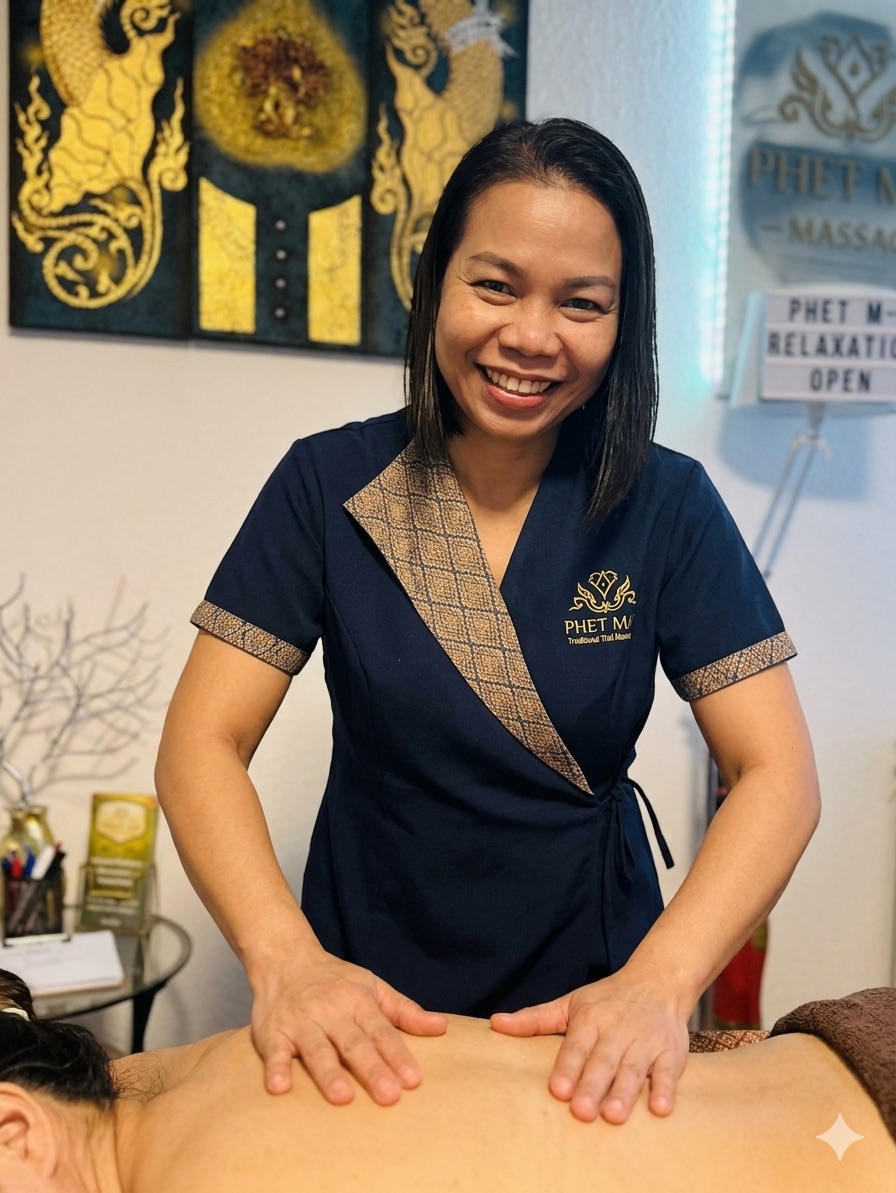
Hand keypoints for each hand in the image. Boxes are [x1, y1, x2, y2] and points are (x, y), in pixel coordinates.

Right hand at [250, 948, 447, 1102]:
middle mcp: (331, 1012)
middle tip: (389, 1096)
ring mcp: (301, 1022)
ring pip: (316, 1049)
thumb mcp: (373, 987)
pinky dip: (275, 1068)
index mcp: (358, 1002)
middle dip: (371, 1069)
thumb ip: (404, 1010)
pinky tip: (279, 1088)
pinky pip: (274, 1051)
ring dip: (328, 1072)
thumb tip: (441, 1027)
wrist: (285, 959)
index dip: (397, 1055)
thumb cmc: (335, 981)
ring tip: (342, 1097)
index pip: (381, 1032)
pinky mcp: (273, 1032)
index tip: (413, 1080)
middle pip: (353, 1043)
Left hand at [490, 968, 688, 1123]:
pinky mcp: (670, 1052)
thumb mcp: (569, 1004)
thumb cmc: (607, 1000)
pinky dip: (665, 1089)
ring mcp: (645, 1042)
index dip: (567, 1068)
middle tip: (582, 1112)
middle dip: (593, 1085)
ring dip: (625, 1092)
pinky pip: (669, 1072)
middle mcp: (617, 1031)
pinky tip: (660, 1109)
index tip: (557, 1090)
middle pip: (603, 1061)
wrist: (658, 981)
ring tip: (613, 1116)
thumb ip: (535, 1019)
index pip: (576, 1046)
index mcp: (590, 1020)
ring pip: (634, 1069)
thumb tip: (495, 1024)